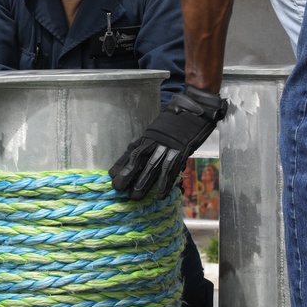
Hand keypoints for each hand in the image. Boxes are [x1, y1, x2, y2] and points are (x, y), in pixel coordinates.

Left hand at [109, 85, 226, 199]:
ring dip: (143, 183)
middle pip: (138, 159)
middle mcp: (155, 141)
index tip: (111, 174)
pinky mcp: (181, 152)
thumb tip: (135, 152)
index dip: (121, 163)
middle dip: (127, 174)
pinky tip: (160, 195)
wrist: (195, 109)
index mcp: (149, 136)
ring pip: (152, 167)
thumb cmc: (176, 120)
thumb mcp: (158, 129)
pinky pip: (171, 170)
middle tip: (117, 188)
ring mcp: (168, 146)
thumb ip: (148, 141)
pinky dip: (165, 183)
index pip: (132, 151)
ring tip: (135, 197)